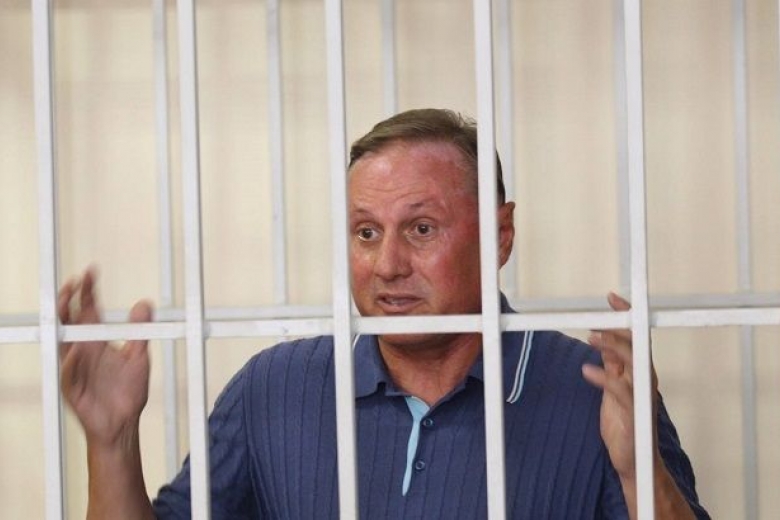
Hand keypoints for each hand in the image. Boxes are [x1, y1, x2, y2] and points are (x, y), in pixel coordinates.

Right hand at [59, 267, 153, 446]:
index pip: (89, 310)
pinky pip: (68, 373)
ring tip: (68, 304)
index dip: (88, 291)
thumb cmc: (128, 392)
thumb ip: (139, 331)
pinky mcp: (73, 388)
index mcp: (97, 341)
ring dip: (63, 323)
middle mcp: (83, 350)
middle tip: (74, 283)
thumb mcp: (139, 357)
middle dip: (70, 300)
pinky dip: (71, 362)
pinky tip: (75, 350)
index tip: (90, 272)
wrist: (123, 423)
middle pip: (70, 320)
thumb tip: (144, 304)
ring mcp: (75, 368)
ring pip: (62, 342)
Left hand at [581, 292, 658, 480]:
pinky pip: (620, 391)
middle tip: (596, 318)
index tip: (613, 298)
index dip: (626, 316)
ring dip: (613, 347)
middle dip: (618, 327)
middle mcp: (644, 380)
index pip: (635, 337)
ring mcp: (640, 397)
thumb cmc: (625, 423)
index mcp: (639, 372)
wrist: (633, 459)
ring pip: (632, 363)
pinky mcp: (633, 414)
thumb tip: (601, 339)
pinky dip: (604, 378)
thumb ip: (610, 364)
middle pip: (636, 345)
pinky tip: (587, 370)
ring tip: (592, 337)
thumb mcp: (613, 387)